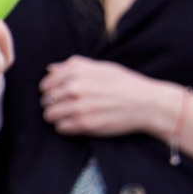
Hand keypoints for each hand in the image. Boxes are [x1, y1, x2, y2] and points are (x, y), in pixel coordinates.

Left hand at [39, 56, 175, 139]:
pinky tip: (77, 122)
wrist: (147, 103)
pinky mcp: (84, 124)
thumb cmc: (124, 84)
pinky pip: (60, 127)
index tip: (60, 94)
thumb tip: (50, 69)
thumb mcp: (101, 67)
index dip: (50, 90)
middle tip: (67, 106)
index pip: (46, 84)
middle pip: (45, 100)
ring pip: (49, 115)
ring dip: (57, 116)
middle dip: (53, 103)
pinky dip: (66, 126)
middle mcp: (76, 88)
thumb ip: (74, 66)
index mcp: (78, 72)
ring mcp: (79, 107)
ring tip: (71, 115)